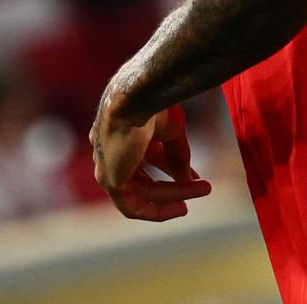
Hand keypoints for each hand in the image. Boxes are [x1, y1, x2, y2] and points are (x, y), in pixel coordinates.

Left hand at [91, 100, 210, 221]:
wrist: (137, 97)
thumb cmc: (152, 102)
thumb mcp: (171, 130)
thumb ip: (177, 156)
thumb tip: (188, 180)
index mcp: (120, 129)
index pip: (146, 154)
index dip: (171, 166)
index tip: (194, 176)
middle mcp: (110, 148)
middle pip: (142, 176)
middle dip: (171, 185)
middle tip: (197, 187)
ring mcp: (106, 164)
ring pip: (141, 191)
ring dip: (172, 195)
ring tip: (200, 193)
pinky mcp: (108, 179)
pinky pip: (133, 204)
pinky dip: (157, 209)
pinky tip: (181, 206)